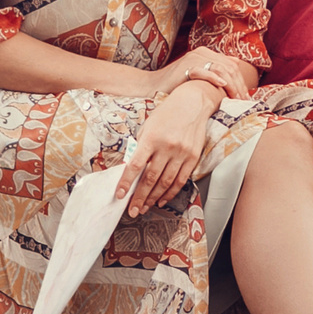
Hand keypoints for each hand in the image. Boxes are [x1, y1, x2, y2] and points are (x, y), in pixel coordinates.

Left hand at [118, 84, 217, 212]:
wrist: (192, 103)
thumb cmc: (167, 113)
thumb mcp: (148, 126)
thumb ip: (140, 147)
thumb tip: (131, 168)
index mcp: (151, 138)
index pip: (135, 165)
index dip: (126, 182)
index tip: (119, 195)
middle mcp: (167, 147)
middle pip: (150, 179)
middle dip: (139, 197)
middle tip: (132, 210)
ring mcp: (181, 153)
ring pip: (165, 183)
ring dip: (153, 198)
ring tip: (144, 207)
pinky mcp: (193, 158)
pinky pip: (180, 180)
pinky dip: (170, 193)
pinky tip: (161, 199)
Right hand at [148, 47, 256, 101]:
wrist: (153, 86)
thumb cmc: (177, 85)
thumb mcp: (200, 78)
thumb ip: (216, 73)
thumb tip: (237, 65)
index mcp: (207, 54)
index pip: (232, 66)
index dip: (241, 82)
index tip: (246, 98)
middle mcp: (202, 53)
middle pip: (229, 67)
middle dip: (239, 85)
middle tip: (244, 101)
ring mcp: (194, 58)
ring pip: (220, 69)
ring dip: (231, 84)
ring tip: (237, 97)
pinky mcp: (186, 66)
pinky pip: (204, 71)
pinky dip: (214, 78)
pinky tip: (222, 86)